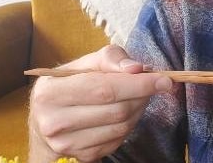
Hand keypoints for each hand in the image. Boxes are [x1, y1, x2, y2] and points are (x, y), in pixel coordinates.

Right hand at [28, 44, 172, 161]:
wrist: (47, 118)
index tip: (165, 80)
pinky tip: (124, 113)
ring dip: (138, 110)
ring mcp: (66, 144)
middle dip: (142, 96)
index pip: (106, 89)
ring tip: (136, 96)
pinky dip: (129, 125)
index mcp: (51, 93)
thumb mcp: (86, 62)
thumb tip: (137, 68)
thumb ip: (111, 59)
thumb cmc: (72, 83)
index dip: (139, 84)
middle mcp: (54, 122)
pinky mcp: (81, 157)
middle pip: (118, 110)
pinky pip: (118, 141)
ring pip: (122, 128)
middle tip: (152, 84)